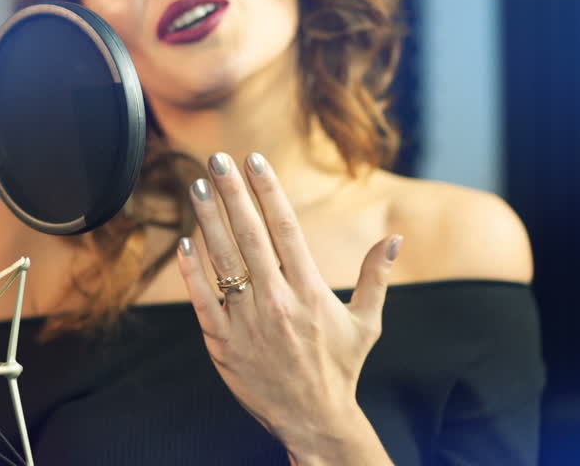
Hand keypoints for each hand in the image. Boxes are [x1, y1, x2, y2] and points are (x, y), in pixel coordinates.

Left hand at [175, 152, 400, 464]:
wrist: (313, 420)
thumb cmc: (340, 369)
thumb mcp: (366, 324)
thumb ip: (375, 277)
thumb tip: (394, 238)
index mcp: (310, 291)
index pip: (285, 228)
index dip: (268, 190)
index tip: (255, 161)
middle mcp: (278, 301)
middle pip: (250, 235)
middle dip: (233, 193)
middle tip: (218, 159)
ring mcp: (247, 321)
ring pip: (223, 260)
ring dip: (208, 220)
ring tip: (198, 186)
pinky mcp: (223, 343)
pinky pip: (203, 299)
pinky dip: (193, 270)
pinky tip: (186, 242)